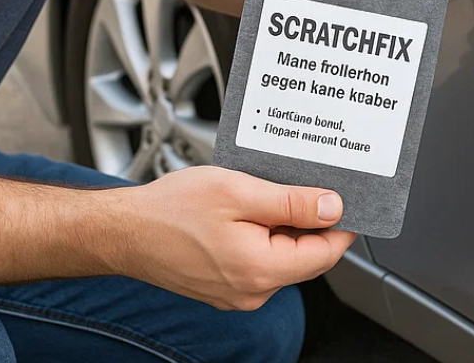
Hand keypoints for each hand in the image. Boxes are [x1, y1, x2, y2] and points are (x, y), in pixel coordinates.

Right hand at [111, 166, 355, 309]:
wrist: (125, 230)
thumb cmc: (172, 209)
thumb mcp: (238, 191)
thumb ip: (290, 202)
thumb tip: (333, 208)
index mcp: (261, 270)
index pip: (325, 253)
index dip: (341, 223)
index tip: (348, 197)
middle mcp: (252, 291)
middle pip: (304, 255)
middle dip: (309, 219)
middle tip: (304, 180)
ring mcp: (237, 292)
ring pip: (281, 256)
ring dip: (283, 225)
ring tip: (267, 189)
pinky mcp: (224, 286)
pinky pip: (258, 259)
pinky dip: (261, 234)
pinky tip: (248, 207)